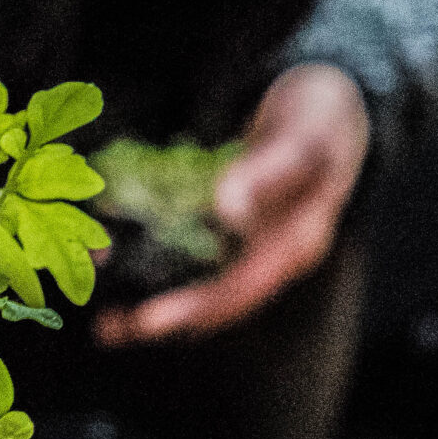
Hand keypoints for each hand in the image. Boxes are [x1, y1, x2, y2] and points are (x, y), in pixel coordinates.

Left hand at [100, 62, 368, 343]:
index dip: (197, 307)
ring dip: (155, 306)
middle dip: (165, 317)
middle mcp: (271, 258)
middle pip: (216, 303)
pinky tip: (117, 268)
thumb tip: (228, 209)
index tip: (150, 320)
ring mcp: (251, 249)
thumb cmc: (319, 121)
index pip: (243, 289)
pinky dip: (155, 268)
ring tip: (106, 324)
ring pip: (200, 288)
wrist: (331, 110)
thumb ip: (268, 171)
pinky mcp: (231, 236)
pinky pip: (190, 260)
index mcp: (295, 245)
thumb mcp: (301, 138)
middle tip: (110, 329)